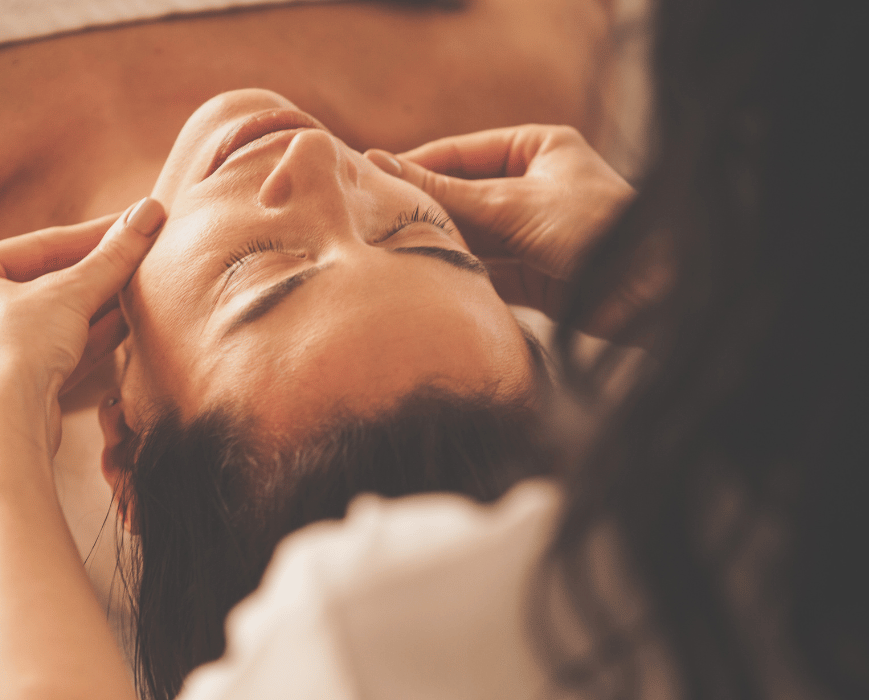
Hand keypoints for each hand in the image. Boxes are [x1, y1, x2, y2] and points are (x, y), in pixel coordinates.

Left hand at [0, 198, 164, 437]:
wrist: (4, 428)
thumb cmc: (18, 349)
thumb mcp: (72, 292)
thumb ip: (111, 255)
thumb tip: (148, 212)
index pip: (34, 248)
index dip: (91, 236)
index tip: (131, 225)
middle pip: (37, 287)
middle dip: (90, 276)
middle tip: (132, 259)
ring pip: (41, 326)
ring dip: (90, 310)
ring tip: (134, 293)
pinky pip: (41, 358)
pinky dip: (79, 344)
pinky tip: (121, 328)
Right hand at [366, 126, 636, 327]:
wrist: (655, 298)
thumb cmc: (598, 230)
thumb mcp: (513, 204)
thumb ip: (445, 192)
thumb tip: (377, 165)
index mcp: (536, 147)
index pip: (457, 153)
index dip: (412, 167)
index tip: (365, 181)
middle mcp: (530, 185)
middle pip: (459, 196)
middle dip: (421, 211)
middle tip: (367, 223)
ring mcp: (529, 232)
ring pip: (467, 235)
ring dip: (435, 245)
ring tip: (386, 254)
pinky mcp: (530, 277)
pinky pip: (480, 270)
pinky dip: (455, 274)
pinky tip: (421, 279)